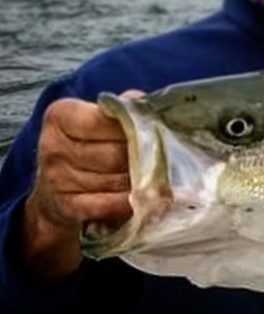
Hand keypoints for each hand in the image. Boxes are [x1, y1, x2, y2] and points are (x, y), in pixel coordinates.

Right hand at [20, 93, 138, 282]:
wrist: (57, 187)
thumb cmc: (89, 142)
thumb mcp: (99, 116)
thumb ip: (125, 106)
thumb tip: (150, 107)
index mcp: (60, 116)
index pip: (100, 122)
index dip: (131, 127)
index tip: (149, 131)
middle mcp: (52, 146)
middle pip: (113, 154)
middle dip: (141, 157)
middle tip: (161, 158)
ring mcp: (56, 179)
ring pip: (114, 180)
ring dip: (139, 180)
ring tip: (156, 176)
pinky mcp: (65, 206)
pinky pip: (107, 204)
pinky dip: (129, 201)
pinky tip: (144, 197)